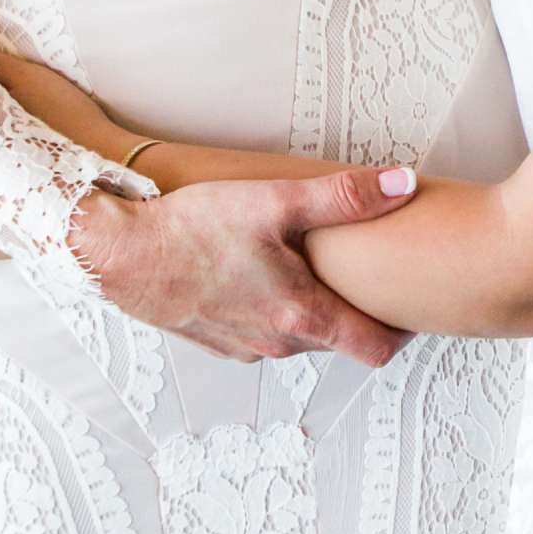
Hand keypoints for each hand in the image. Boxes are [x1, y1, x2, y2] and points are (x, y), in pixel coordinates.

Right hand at [67, 171, 420, 365]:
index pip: (377, 348)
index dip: (402, 328)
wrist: (120, 255)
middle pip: (340, 339)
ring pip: (300, 336)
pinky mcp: (218, 343)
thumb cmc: (193, 229)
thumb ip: (343, 197)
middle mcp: (279, 342)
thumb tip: (401, 186)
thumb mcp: (274, 201)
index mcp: (302, 314)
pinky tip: (259, 274)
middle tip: (366, 272)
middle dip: (356, 311)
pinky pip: (263, 333)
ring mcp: (246, 347)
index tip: (412, 302)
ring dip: (311, 310)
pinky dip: (273, 310)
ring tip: (309, 267)